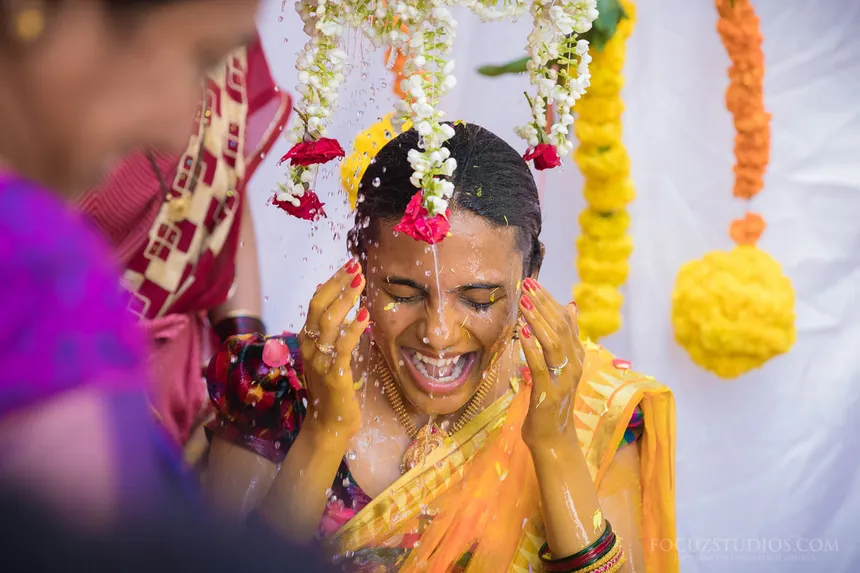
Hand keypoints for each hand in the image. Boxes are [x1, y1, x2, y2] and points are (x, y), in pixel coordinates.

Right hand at [299, 259, 368, 440]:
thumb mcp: (327, 355)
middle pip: (318, 306)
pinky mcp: (333, 375)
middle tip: (356, 267)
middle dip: (338, 283)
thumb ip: (328, 332)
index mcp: (306, 340)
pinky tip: (364, 315)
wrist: (329, 424)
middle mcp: (309, 348)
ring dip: (345, 299)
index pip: (315, 302)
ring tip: (361, 283)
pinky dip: (353, 328)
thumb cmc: (332, 389)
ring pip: (328, 322)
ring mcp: (319, 361)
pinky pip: (341, 346)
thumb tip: (334, 301)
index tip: (348, 266)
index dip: (331, 282)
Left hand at [518, 278, 585, 451]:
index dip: (550, 300)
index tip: (533, 284)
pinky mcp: (549, 392)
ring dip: (537, 320)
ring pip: (554, 342)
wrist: (553, 438)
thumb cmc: (551, 399)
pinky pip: (541, 366)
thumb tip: (571, 306)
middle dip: (542, 304)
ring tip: (523, 303)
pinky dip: (532, 348)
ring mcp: (564, 379)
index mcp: (577, 355)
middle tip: (527, 285)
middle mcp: (575, 364)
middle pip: (561, 327)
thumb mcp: (561, 365)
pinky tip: (522, 334)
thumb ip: (565, 338)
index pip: (566, 320)